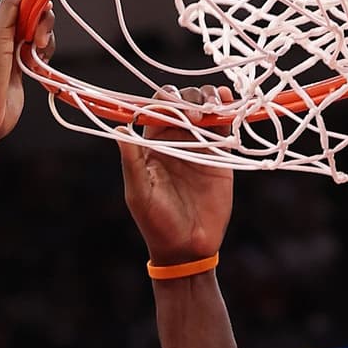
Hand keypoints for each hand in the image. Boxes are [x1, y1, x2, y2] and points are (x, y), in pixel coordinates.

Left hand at [0, 0, 54, 147]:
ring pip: (40, 35)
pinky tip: (38, 66)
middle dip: (41, 26)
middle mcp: (1, 37)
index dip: (36, 2)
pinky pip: (41, 53)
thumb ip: (9, 9)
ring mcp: (13, 53)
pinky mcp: (23, 69)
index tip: (49, 4)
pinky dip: (45, 56)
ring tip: (35, 58)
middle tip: (38, 43)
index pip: (19, 2)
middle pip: (33, 17)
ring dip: (44, 43)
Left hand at [118, 87, 234, 264]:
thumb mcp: (140, 193)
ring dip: (210, 99)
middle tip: (196, 116)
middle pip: (183, 101)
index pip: (156, 108)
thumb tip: (118, 127)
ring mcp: (199, 145)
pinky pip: (225, 126)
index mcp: (152, 144)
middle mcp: (175, 139)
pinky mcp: (220, 156)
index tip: (174, 108)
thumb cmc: (157, 224)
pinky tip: (229, 103)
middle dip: (191, 98)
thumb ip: (132, 161)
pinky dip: (228, 110)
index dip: (165, 100)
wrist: (188, 248)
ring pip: (205, 108)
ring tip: (214, 110)